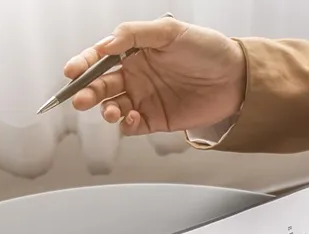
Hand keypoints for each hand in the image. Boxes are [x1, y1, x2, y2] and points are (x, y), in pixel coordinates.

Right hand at [64, 17, 245, 135]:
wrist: (236, 77)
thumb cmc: (207, 49)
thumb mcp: (170, 31)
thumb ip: (135, 34)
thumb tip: (105, 44)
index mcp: (135, 52)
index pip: (101, 58)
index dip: (83, 64)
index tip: (72, 71)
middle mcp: (136, 75)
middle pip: (101, 85)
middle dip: (87, 92)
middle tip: (80, 98)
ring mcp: (144, 98)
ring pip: (112, 107)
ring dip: (105, 109)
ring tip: (109, 110)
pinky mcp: (155, 120)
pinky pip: (131, 126)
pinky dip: (126, 124)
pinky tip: (132, 117)